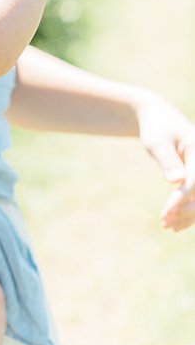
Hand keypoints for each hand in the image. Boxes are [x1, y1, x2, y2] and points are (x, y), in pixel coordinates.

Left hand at [137, 92, 194, 229]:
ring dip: (187, 215)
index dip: (182, 198)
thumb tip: (177, 181)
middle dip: (186, 210)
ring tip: (165, 225)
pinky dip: (188, 212)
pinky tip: (174, 225)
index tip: (165, 211)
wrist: (159, 119)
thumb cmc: (156, 128)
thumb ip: (167, 159)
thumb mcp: (157, 141)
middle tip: (164, 221)